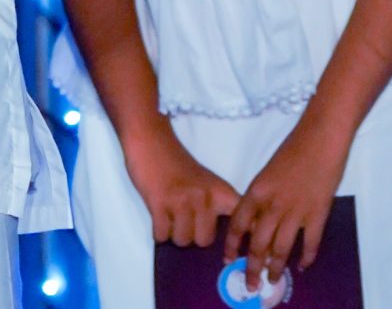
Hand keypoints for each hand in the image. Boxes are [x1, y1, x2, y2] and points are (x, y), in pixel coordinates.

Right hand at [124, 131, 239, 247]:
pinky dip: (158, 231)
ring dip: (174, 232)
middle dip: (193, 234)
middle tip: (184, 218)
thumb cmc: (177, 162)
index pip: (241, 222)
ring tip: (170, 213)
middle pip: (205, 241)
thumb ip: (216, 206)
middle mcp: (204, 197)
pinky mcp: (159, 203)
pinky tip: (158, 213)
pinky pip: (162, 235)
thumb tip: (225, 242)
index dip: (240, 241)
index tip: (234, 253)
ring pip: (182, 240)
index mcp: (220, 191)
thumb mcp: (205, 182)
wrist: (150, 138)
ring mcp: (182, 201)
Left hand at [224, 114, 349, 289]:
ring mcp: (296, 212)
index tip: (228, 260)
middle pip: (258, 244)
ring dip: (276, 267)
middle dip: (252, 267)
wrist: (320, 137)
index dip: (232, 245)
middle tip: (251, 283)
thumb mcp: (268, 172)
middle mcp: (273, 205)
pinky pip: (310, 244)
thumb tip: (258, 223)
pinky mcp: (318, 215)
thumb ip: (262, 198)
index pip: (238, 224)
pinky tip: (302, 266)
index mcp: (257, 191)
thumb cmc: (293, 148)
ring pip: (281, 249)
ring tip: (273, 279)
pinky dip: (306, 258)